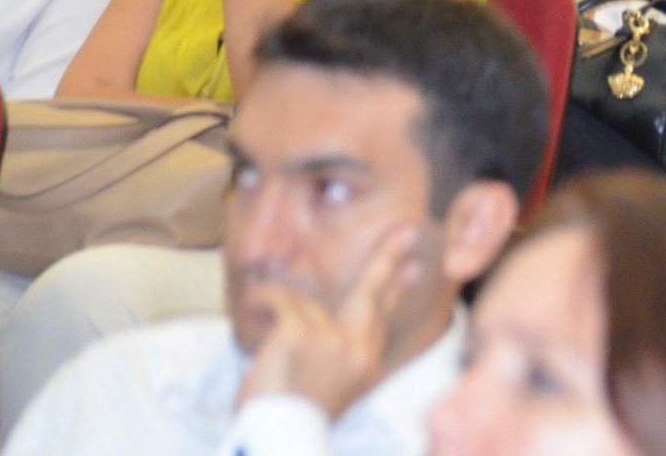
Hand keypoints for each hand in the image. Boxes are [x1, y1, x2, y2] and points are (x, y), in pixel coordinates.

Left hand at [236, 225, 419, 418]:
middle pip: (372, 293)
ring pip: (307, 302)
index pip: (384, 319)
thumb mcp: (327, 388)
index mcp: (366, 367)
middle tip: (406, 230)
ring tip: (258, 306)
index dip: (396, 290)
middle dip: (388, 259)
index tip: (412, 268)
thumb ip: (338, 353)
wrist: (275, 441)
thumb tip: (330, 321)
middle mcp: (357, 351)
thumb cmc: (290, 419)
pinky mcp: (301, 332)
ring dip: (281, 305)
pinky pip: (280, 299)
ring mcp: (331, 339)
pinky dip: (262, 298)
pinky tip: (253, 300)